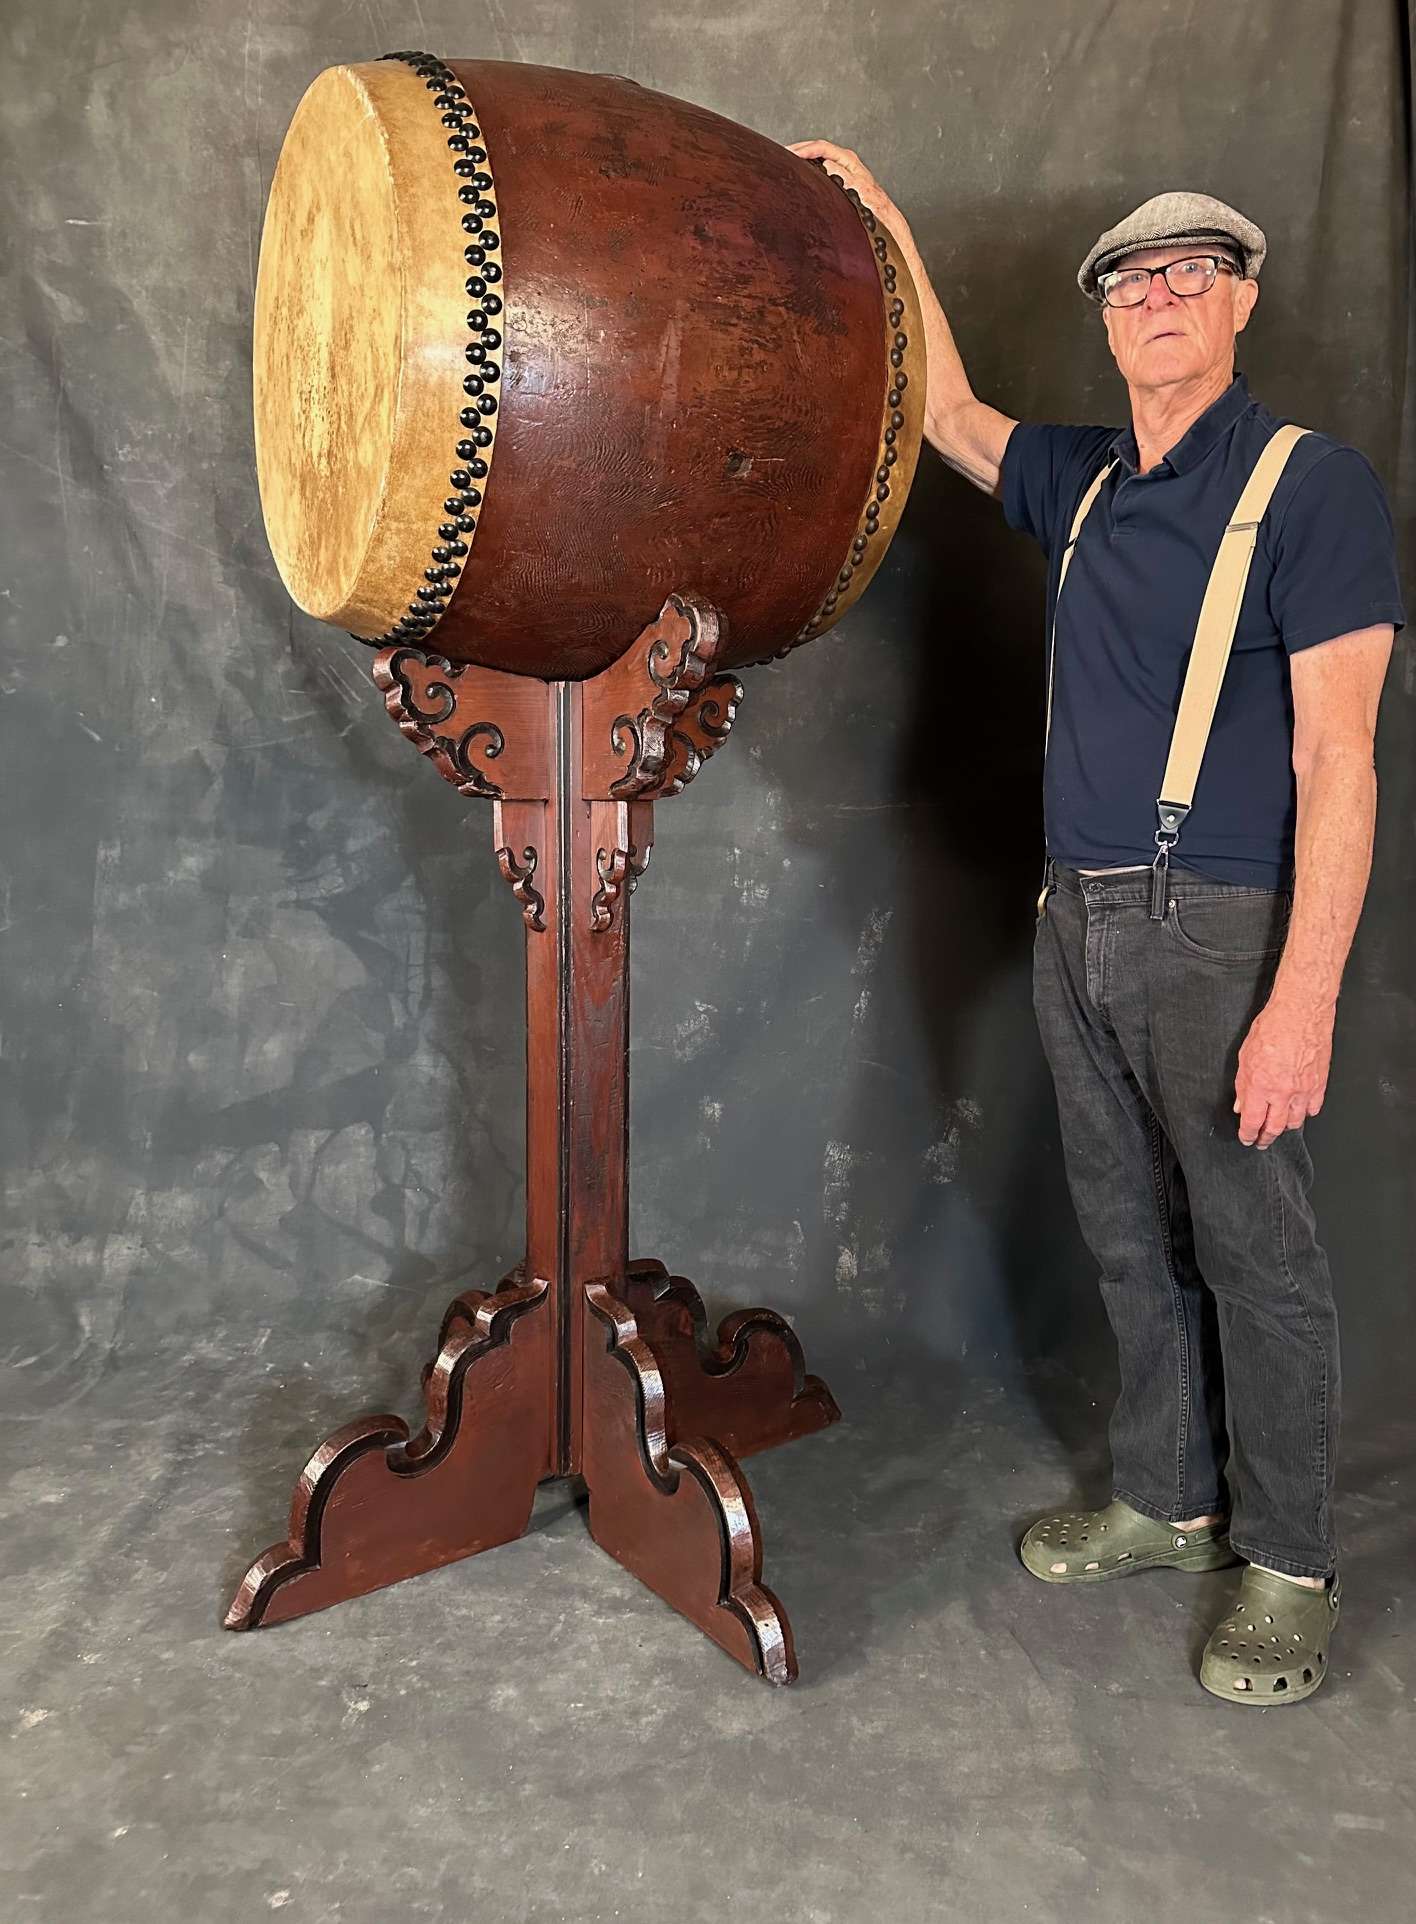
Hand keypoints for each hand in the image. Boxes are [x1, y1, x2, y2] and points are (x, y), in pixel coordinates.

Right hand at [786, 139, 904, 233]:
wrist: (884, 223)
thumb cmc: (874, 208)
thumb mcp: (860, 189)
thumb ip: (844, 175)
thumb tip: (826, 164)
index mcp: (848, 160)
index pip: (821, 147)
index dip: (803, 149)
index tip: (787, 154)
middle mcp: (844, 162)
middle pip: (816, 149)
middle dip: (798, 151)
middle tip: (779, 156)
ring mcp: (840, 171)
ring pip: (816, 159)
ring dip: (801, 160)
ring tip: (785, 164)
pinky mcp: (838, 183)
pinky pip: (818, 170)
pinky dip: (806, 170)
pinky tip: (798, 178)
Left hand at [1233, 995, 1333, 1148]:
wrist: (1302, 1013)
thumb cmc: (1273, 1027)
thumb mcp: (1245, 1056)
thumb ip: (1243, 1085)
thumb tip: (1242, 1105)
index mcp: (1262, 1086)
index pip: (1253, 1121)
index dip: (1248, 1134)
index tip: (1246, 1138)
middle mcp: (1284, 1092)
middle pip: (1275, 1127)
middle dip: (1266, 1138)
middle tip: (1261, 1142)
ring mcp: (1305, 1090)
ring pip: (1296, 1121)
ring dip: (1285, 1127)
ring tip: (1278, 1128)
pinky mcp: (1320, 1084)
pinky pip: (1314, 1108)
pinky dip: (1306, 1113)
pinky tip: (1300, 1112)